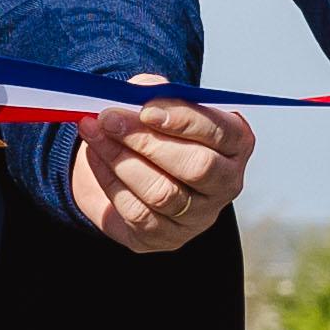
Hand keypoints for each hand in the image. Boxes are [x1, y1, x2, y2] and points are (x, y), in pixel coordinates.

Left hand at [66, 92, 250, 257]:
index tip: (145, 109)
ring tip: (94, 133)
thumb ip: (152, 93)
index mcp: (236, 143)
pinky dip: (109, 181)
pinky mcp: (167, 236)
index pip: (221, 133)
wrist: (132, 163)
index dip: (184, 120)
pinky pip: (137, 213)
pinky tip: (96, 157)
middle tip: (109, 119)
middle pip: (197, 167)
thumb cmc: (154, 126)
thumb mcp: (157, 100)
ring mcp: (199, 216)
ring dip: (120, 159)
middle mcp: (226, 183)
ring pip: (163, 193)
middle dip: (147, 141)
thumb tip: (135, 96)